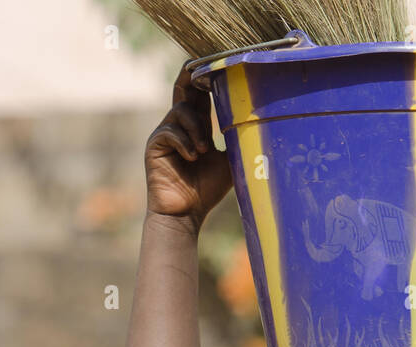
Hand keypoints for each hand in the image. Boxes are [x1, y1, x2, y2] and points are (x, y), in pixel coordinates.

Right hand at [145, 61, 233, 233]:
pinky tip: (192, 158)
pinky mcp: (154, 146)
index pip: (200, 95)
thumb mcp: (229, 162)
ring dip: (196, 128)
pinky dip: (184, 143)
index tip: (217, 64)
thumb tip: (260, 125)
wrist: (186, 214)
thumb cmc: (207, 190)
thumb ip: (235, 141)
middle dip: (191, 76)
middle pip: (183, 90)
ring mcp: (165, 135)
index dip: (206, 79)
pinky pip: (169, 131)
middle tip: (198, 67)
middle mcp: (179, 126)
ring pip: (180, 111)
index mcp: (197, 127)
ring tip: (203, 150)